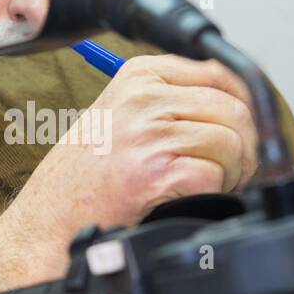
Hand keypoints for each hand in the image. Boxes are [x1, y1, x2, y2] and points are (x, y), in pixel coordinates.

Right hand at [0, 54, 257, 293]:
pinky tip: (190, 199)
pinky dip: (214, 194)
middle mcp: (145, 99)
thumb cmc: (84, 176)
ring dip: (230, 173)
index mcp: (140, 76)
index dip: (243, 106)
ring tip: (204, 185)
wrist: (50, 220)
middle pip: (235, 110)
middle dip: (242, 145)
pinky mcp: (155, 173)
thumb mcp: (123, 115)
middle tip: (227, 169)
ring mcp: (150, 135)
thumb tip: (238, 103)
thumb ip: (172, 100)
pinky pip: (216, 176)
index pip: (221, 73)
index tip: (240, 130)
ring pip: (232, 144)